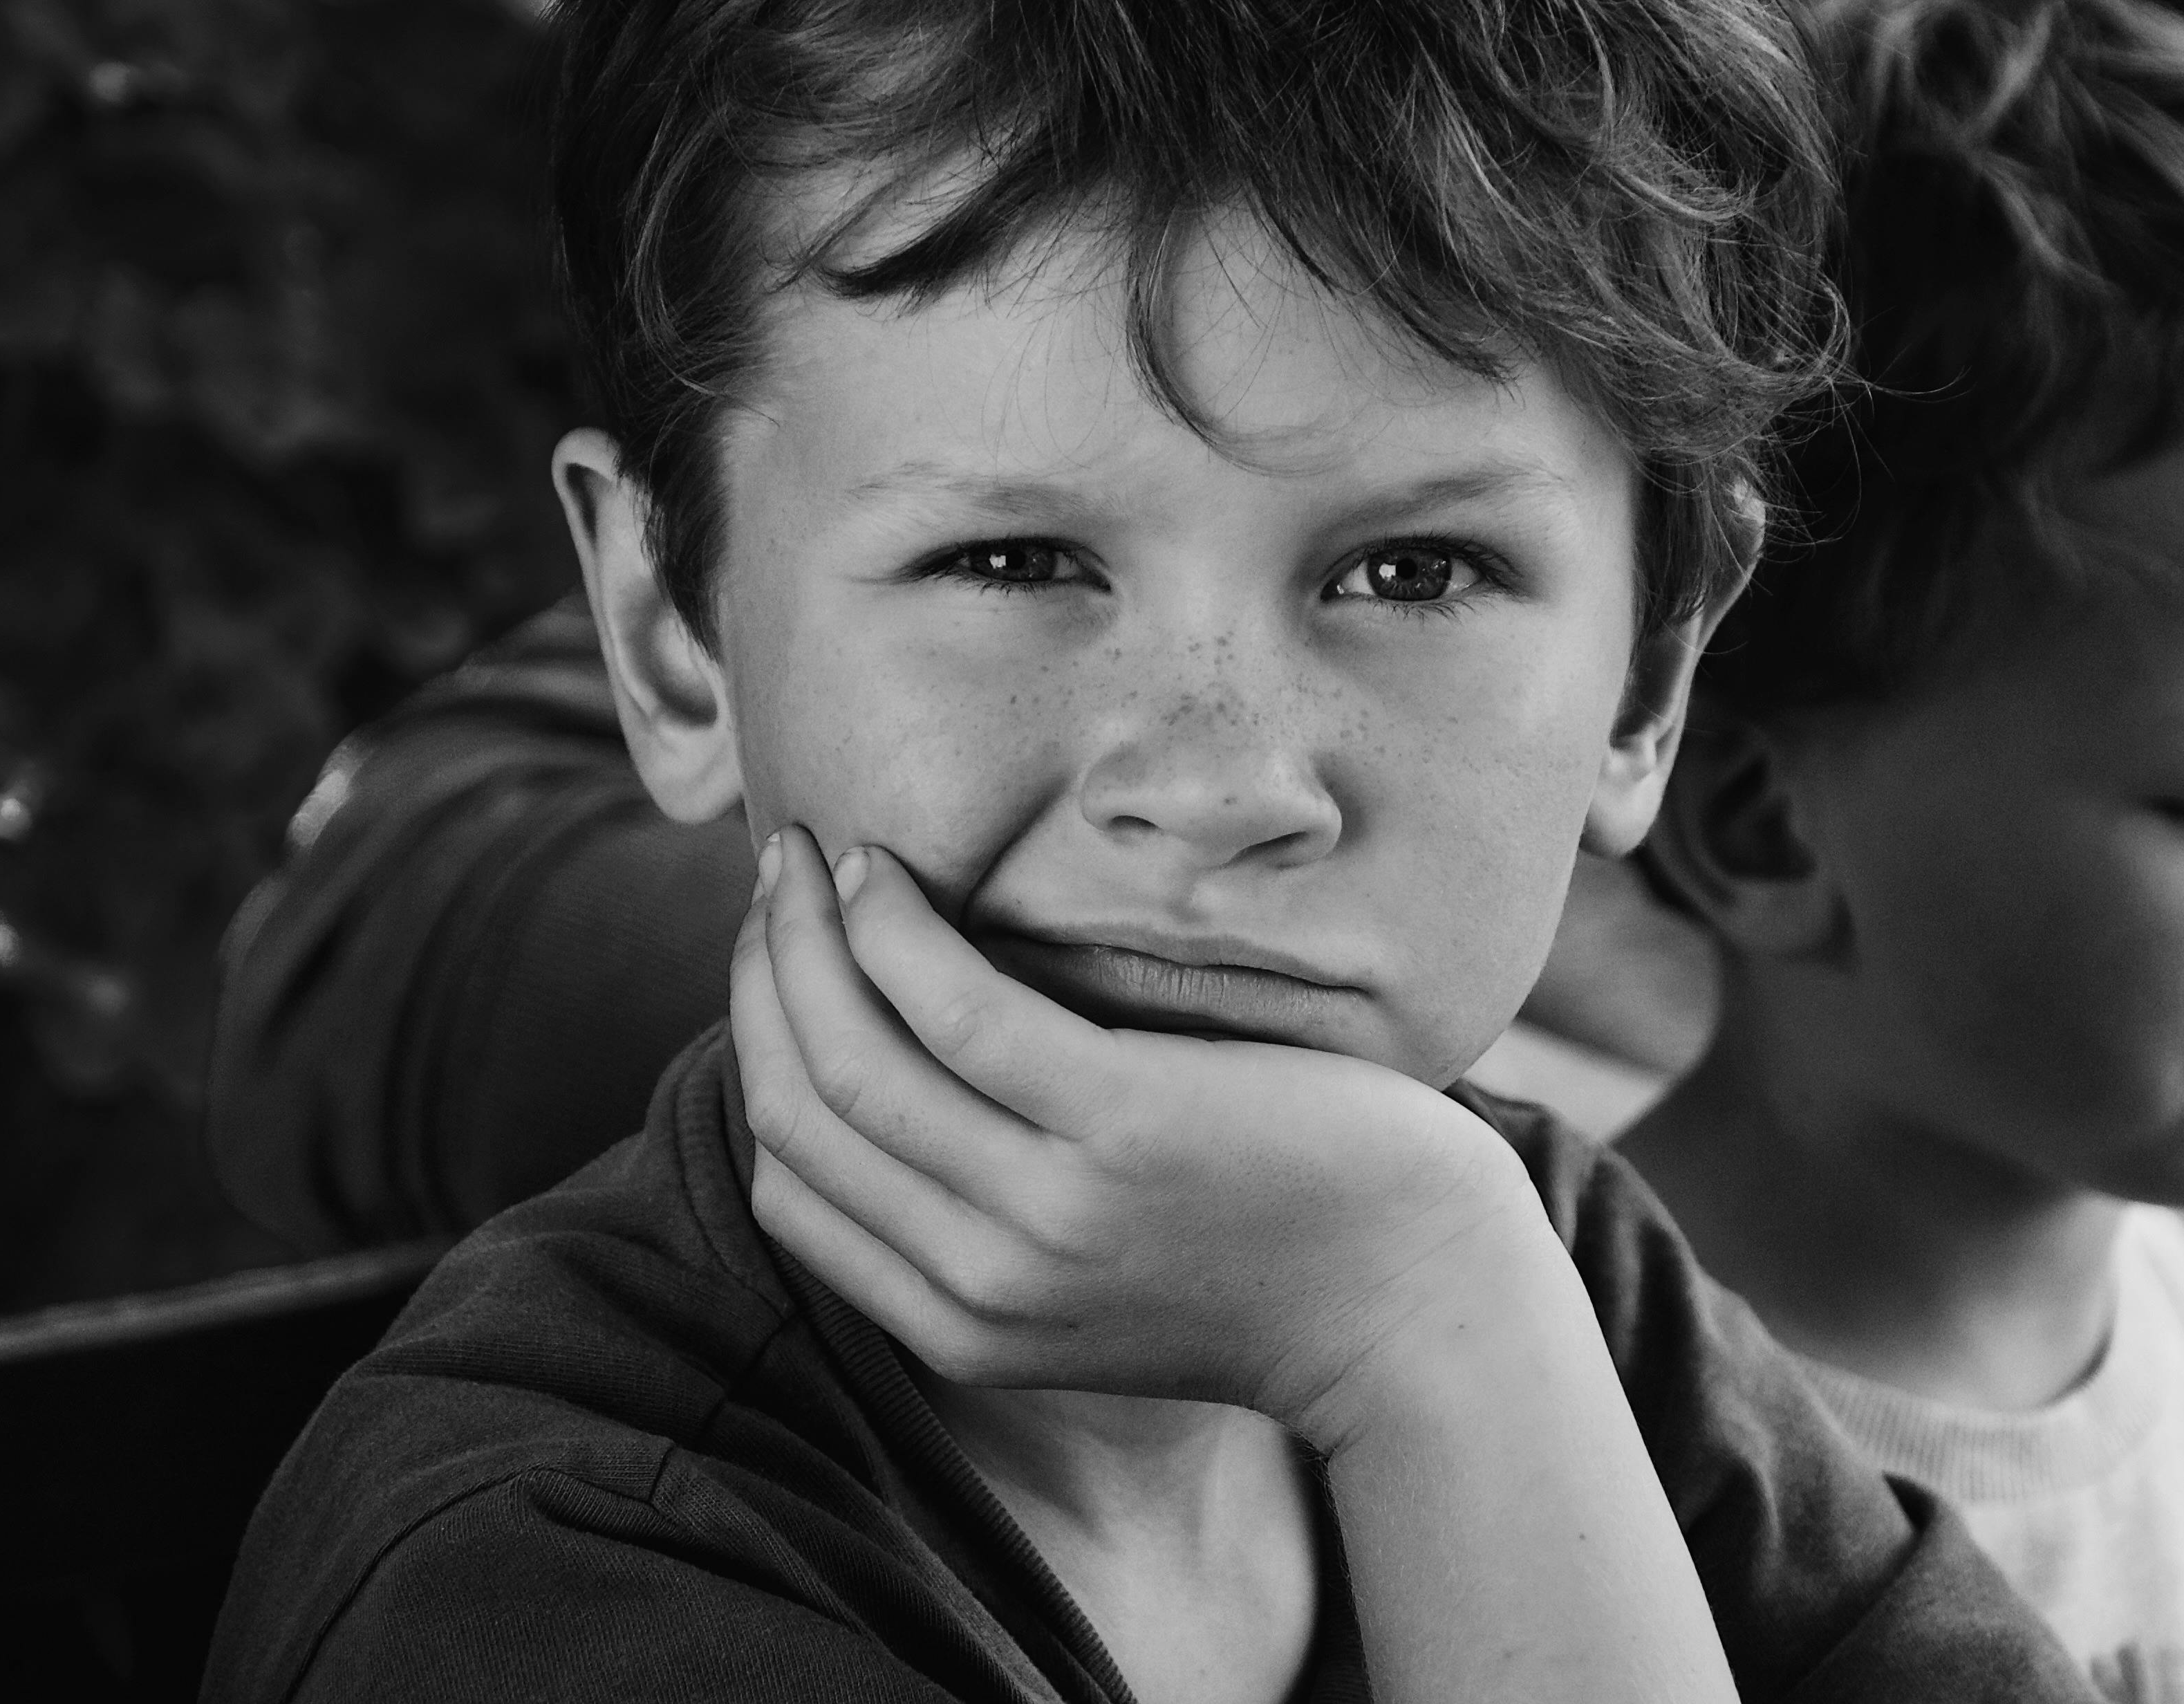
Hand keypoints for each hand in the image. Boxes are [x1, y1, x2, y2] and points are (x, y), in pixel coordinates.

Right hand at [730, 825, 1548, 1447]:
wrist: (1423, 1311)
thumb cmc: (1275, 1265)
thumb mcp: (1098, 1283)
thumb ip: (998, 1223)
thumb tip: (911, 1096)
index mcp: (964, 1328)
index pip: (792, 1187)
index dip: (761, 1057)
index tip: (770, 966)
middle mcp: (985, 1282)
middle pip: (804, 1110)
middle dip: (760, 980)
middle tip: (770, 883)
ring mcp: (1048, 1212)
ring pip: (855, 1059)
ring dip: (805, 937)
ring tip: (805, 855)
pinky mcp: (1122, 1128)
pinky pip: (957, 1011)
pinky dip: (894, 932)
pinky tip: (885, 874)